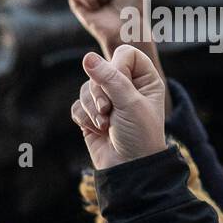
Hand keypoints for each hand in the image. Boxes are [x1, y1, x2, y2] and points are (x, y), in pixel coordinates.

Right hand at [70, 46, 167, 169]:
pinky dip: (84, 118)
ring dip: (91, 108)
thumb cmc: (139, 135)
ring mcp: (107, 101)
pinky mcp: (91, 115)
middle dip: (100, 92)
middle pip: (100, 70)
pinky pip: (77, 105)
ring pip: (86, 88)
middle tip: (108, 110)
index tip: (119, 85)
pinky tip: (97, 130)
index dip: (117, 66)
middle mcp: (126, 86)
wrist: (128, 168)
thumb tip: (87, 57)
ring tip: (104, 124)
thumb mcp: (128, 103)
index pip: (125, 54)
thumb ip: (109, 78)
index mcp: (145, 79)